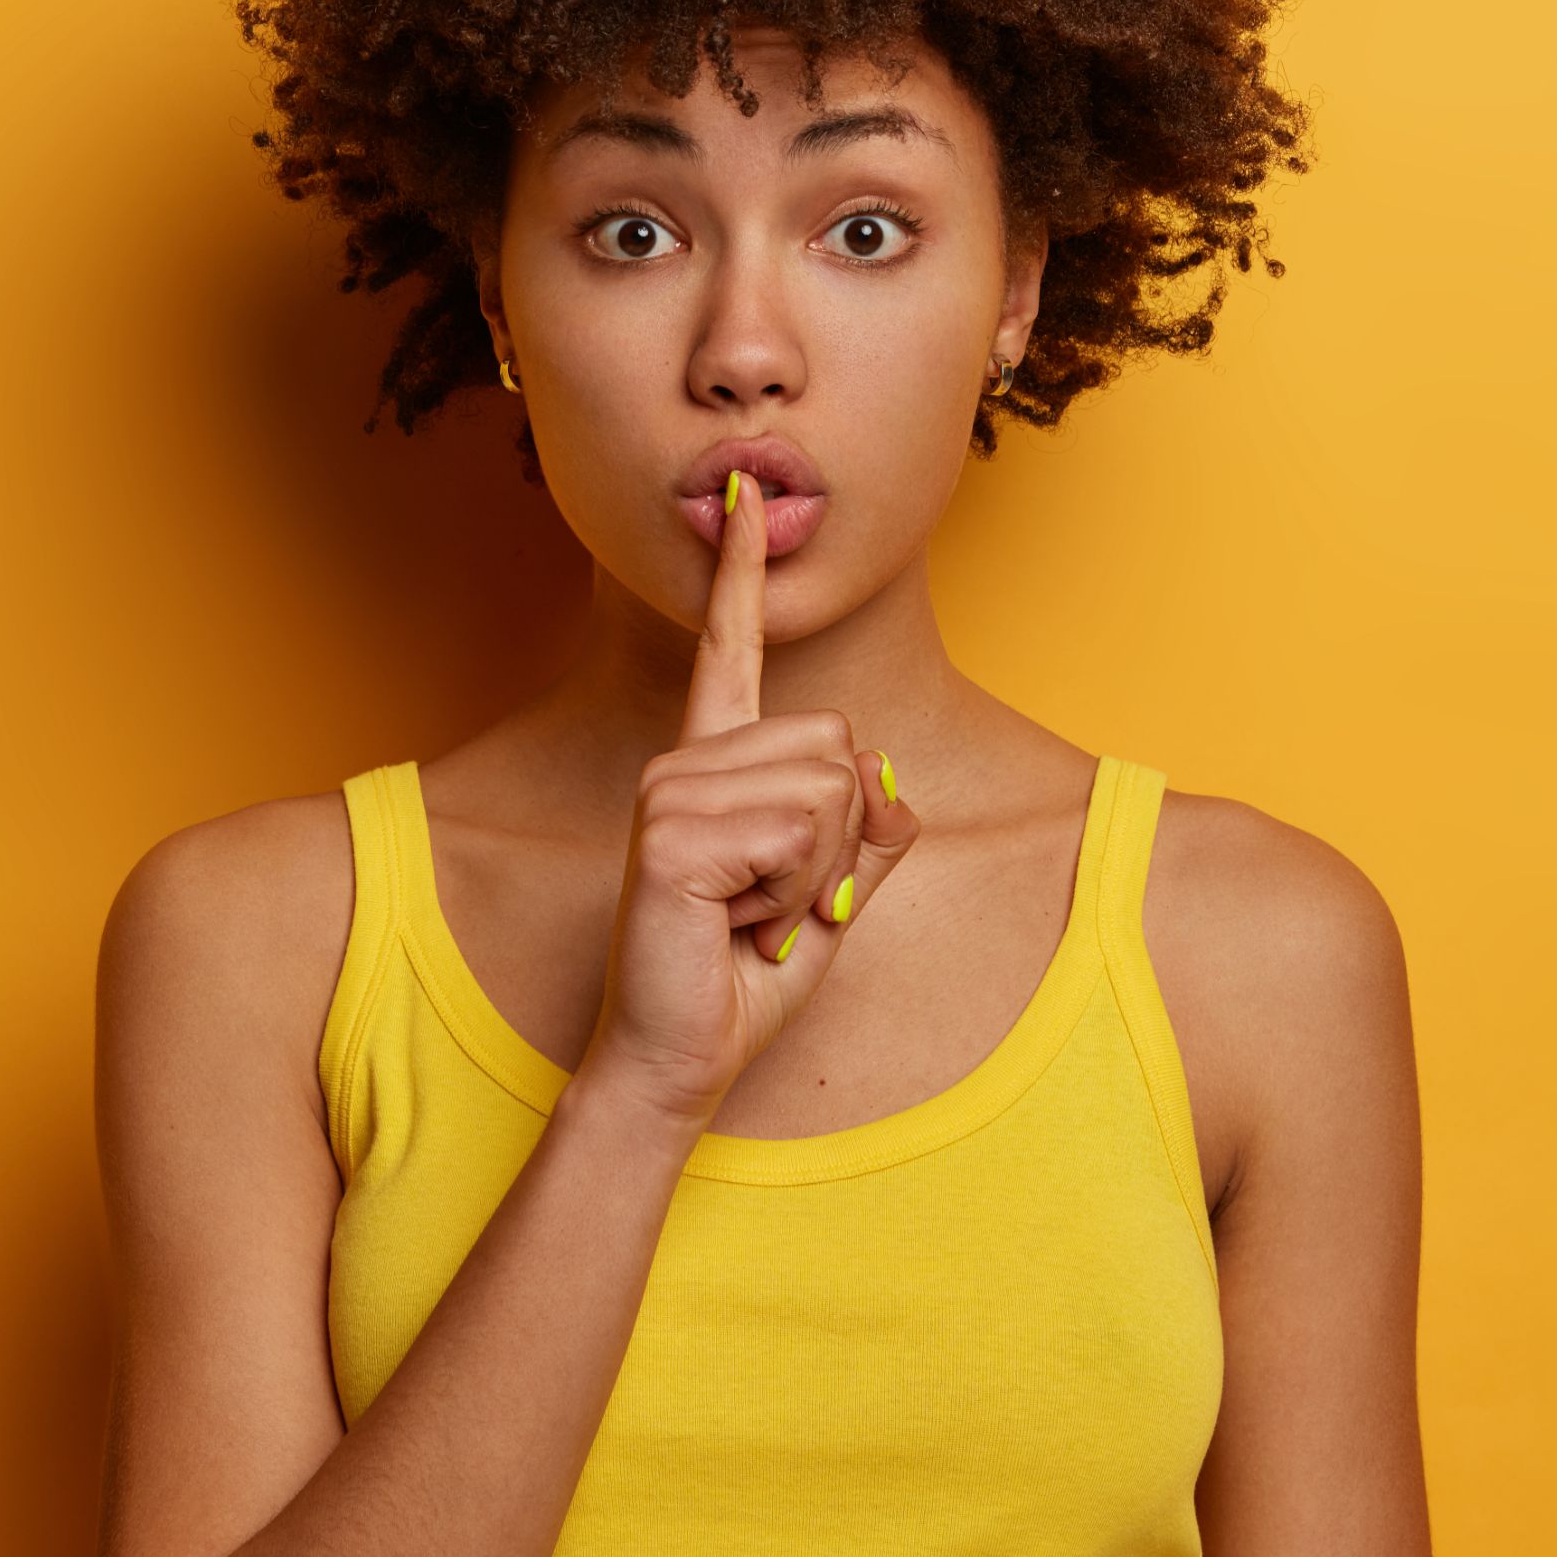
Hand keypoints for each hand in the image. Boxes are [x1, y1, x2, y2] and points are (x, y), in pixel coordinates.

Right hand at [573, 470, 923, 1131]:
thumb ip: (869, 833)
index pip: (731, 651)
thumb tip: (885, 776)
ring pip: (830, 788)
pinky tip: (739, 924)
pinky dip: (796, 896)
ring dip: (820, 877)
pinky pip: (801, 833)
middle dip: (841, 843)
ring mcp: (672, 789)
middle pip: (840, 745)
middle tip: (777, 905)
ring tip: (755, 917)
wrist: (681, 1060)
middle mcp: (685, 761)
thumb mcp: (836, 900)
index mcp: (715, 765)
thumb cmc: (747, 982)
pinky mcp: (672, 830)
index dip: (743, 573)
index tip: (747, 495)